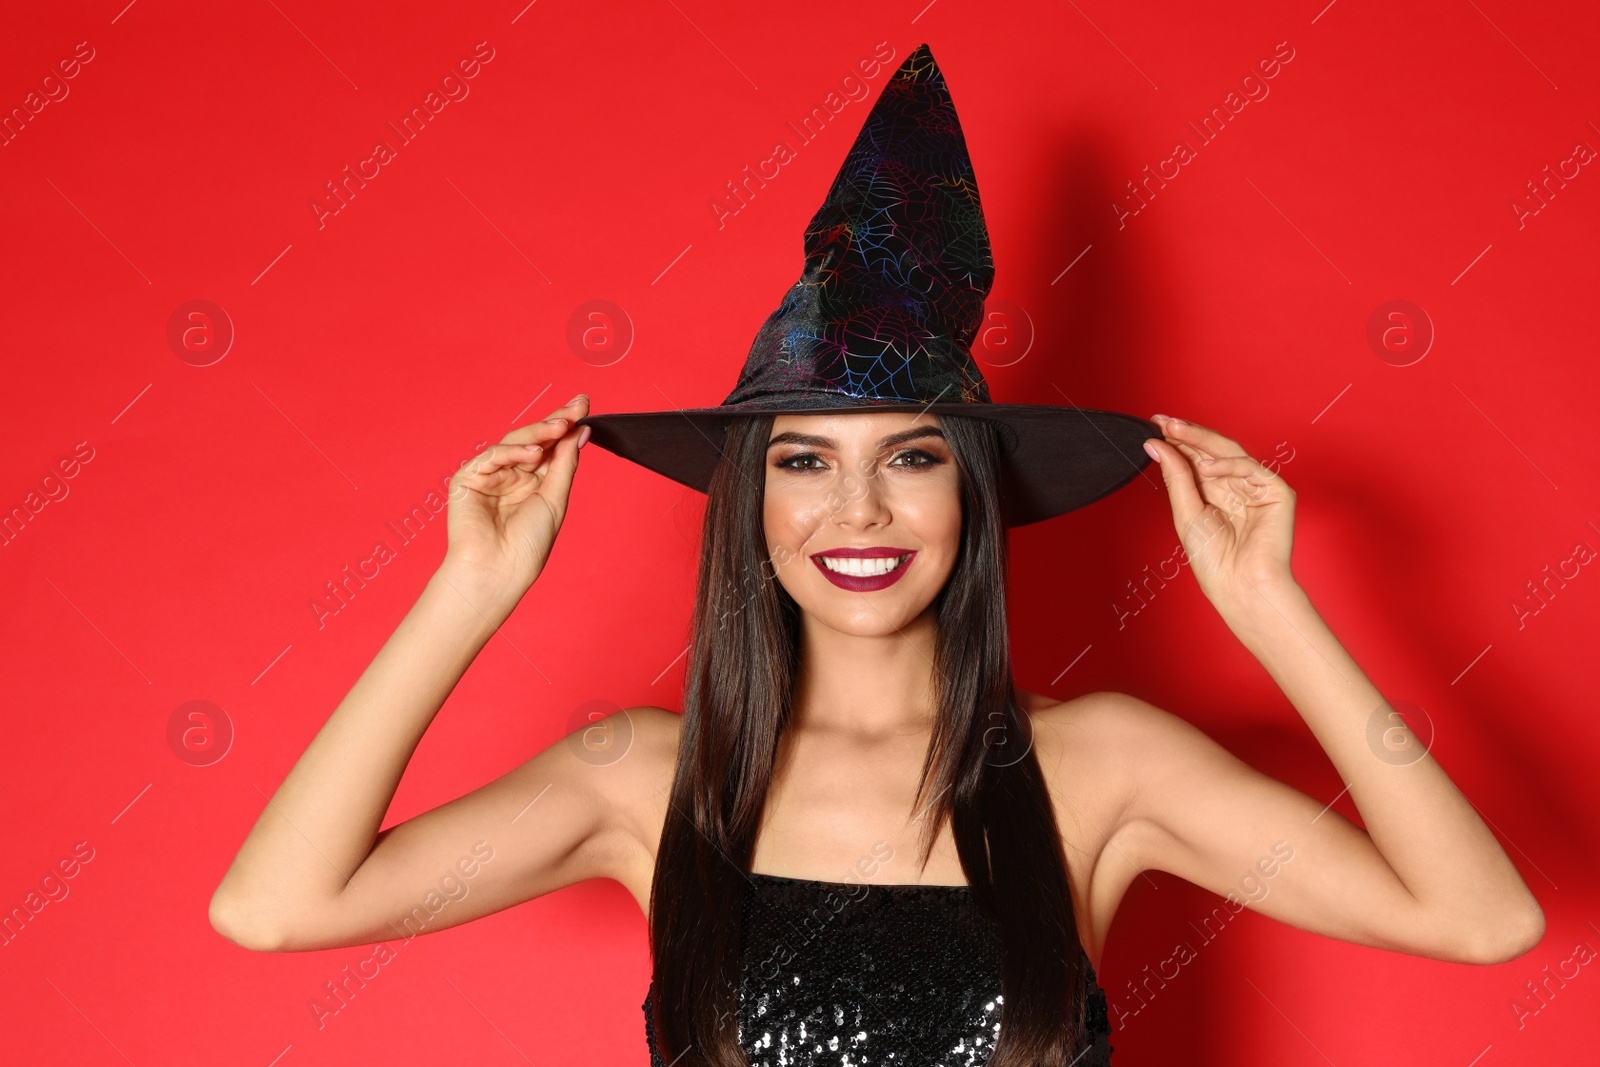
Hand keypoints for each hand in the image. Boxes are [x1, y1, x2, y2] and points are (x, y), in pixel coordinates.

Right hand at [443, 394, 591, 590]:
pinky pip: (492, 457)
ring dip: (538, 432)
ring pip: (515, 443)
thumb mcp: (554, 499)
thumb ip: (564, 464)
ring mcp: (490, 475)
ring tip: (561, 425)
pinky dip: (512, 452)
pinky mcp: (468, 479)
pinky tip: (534, 452)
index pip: (551, 447)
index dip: (566, 426)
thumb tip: (580, 431)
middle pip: (534, 440)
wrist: (498, 571)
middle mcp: (512, 475)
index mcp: (534, 482)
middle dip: (555, 422)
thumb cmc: (527, 544)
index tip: (583, 405)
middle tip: (577, 406)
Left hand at [1143, 415, 1295, 608]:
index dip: (1178, 440)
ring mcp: (1257, 487)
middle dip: (1187, 434)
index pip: (1196, 457)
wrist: (1241, 587)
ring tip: (1175, 431)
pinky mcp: (1276, 492)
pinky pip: (1251, 468)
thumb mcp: (1186, 512)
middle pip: (1212, 451)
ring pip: (1230, 452)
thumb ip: (1176, 476)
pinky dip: (1227, 465)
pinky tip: (1204, 467)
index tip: (1154, 424)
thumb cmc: (1215, 560)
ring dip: (1201, 439)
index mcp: (1216, 491)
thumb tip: (1156, 444)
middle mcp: (1237, 485)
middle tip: (1164, 421)